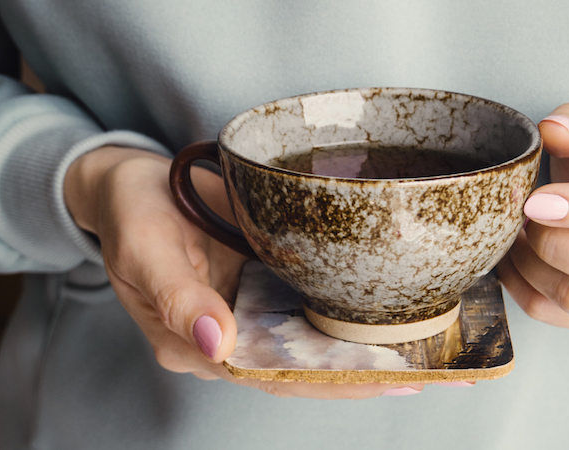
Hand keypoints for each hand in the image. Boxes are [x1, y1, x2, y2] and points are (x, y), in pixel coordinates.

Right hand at [64, 146, 425, 397]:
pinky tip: (397, 308)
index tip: (386, 381)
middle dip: (370, 372)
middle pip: (307, 366)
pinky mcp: (269, 277)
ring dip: (372, 345)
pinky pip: (315, 300)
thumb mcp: (144, 250)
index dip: (330, 382)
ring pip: (318, 338)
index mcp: (201, 344)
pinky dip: (353, 308)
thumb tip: (220, 345)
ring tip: (434, 347)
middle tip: (437, 371)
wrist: (133, 180)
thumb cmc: (132, 213)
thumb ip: (179, 299)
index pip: (273, 376)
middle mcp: (236, 334)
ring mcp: (256, 306)